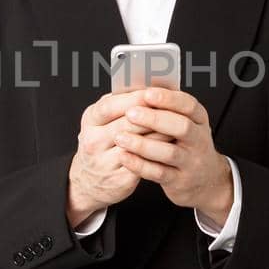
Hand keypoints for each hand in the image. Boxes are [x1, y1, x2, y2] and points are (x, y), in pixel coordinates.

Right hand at [67, 90, 174, 228]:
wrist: (89, 182)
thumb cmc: (102, 144)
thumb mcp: (101, 122)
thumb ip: (118, 104)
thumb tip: (145, 86)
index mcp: (90, 121)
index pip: (110, 106)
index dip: (133, 98)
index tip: (152, 92)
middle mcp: (93, 141)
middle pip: (128, 124)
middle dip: (153, 115)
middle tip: (172, 107)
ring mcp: (105, 162)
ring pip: (140, 144)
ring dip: (161, 132)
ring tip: (178, 124)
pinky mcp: (119, 180)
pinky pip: (145, 163)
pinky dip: (160, 152)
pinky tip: (172, 144)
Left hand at [111, 87, 233, 223]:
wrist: (205, 180)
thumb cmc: (187, 144)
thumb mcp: (186, 123)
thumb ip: (166, 109)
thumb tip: (137, 89)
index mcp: (199, 120)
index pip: (189, 105)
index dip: (168, 99)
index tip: (147, 93)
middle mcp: (199, 140)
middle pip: (181, 127)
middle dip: (154, 119)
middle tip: (130, 113)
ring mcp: (191, 162)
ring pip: (169, 152)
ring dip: (142, 144)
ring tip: (120, 137)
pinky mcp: (180, 181)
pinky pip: (158, 173)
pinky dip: (140, 165)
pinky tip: (124, 157)